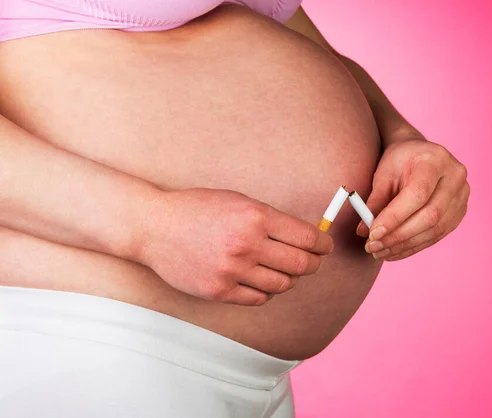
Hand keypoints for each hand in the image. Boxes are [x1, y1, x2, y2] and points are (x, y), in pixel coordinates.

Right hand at [136, 188, 333, 304]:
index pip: (307, 237)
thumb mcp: (238, 201)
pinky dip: (267, 291)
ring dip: (290, 279)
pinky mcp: (220, 291)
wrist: (154, 226)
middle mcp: (247, 244)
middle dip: (313, 263)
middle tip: (312, 261)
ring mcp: (232, 271)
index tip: (325, 246)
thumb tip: (306, 237)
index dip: (323, 244)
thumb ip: (270, 219)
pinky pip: (259, 299)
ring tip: (283, 270)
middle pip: (301, 264)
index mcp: (255, 216)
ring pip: (283, 285)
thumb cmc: (197, 209)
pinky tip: (262, 281)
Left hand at [356, 137, 469, 260]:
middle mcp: (455, 178)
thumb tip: (364, 231)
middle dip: (398, 236)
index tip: (373, 233)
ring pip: (435, 230)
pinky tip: (394, 252)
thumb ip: (375, 201)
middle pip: (430, 216)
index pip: (418, 194)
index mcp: (435, 160)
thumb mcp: (384, 174)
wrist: (419, 155)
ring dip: (404, 246)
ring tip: (379, 252)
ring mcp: (462, 196)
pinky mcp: (459, 213)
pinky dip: (413, 246)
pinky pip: (437, 235)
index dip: (395, 217)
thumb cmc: (399, 162)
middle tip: (373, 247)